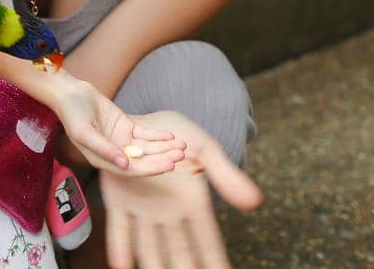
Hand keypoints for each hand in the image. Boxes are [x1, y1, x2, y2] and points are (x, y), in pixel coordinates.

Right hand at [51, 74, 186, 175]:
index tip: (169, 165)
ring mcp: (121, 140)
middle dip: (162, 158)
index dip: (151, 168)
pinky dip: (158, 136)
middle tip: (180, 155)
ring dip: (164, 147)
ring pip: (147, 147)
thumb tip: (124, 164)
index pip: (132, 169)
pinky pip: (145, 134)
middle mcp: (115, 154)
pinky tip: (171, 136)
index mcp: (104, 160)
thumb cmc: (72, 113)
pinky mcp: (126, 127)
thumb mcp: (85, 132)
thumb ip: (104, 149)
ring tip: (181, 145)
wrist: (70, 93)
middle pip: (143, 160)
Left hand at [100, 110, 262, 268]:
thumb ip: (225, 175)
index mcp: (193, 202)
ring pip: (149, 247)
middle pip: (179, 251)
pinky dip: (120, 246)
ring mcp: (143, 210)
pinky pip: (120, 228)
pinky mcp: (118, 201)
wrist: (141, 119)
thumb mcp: (205, 150)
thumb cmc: (177, 134)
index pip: (207, 239)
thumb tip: (255, 202)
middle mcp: (169, 213)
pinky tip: (121, 265)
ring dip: (154, 265)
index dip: (214, 259)